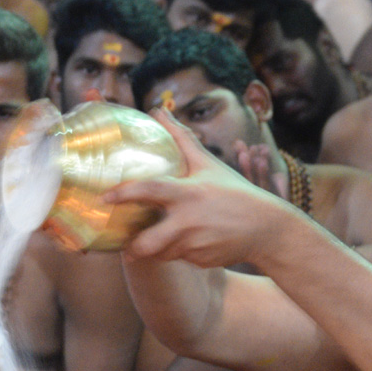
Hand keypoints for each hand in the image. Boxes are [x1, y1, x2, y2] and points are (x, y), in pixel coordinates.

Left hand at [108, 109, 299, 267]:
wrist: (266, 228)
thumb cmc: (235, 192)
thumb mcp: (208, 164)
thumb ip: (181, 139)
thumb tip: (158, 110)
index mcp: (188, 194)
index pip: (150, 191)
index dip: (125, 193)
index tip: (105, 197)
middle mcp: (188, 222)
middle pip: (147, 243)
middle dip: (133, 246)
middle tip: (126, 241)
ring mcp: (194, 245)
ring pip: (161, 253)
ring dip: (155, 248)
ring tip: (156, 238)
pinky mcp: (200, 260)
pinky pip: (178, 259)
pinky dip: (177, 251)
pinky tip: (188, 242)